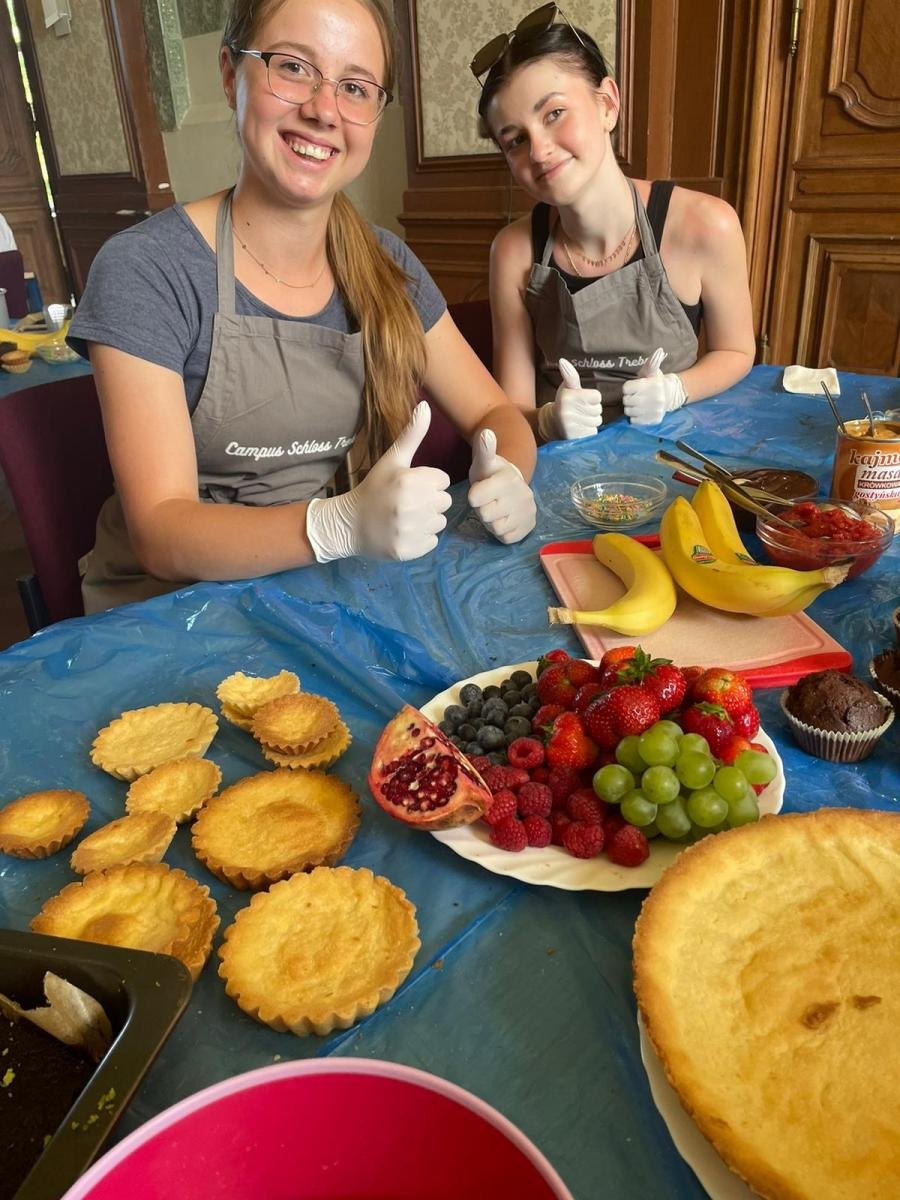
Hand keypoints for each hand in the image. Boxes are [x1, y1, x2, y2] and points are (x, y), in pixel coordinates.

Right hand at [306, 401, 451, 561]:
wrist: (349, 524)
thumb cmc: (374, 488)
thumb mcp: (392, 459)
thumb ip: (412, 434)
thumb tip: (426, 405)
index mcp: (409, 481)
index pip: (443, 481)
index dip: (428, 482)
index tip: (410, 486)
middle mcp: (410, 506)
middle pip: (445, 502)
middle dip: (430, 501)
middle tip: (408, 502)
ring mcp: (409, 531)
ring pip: (440, 522)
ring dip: (427, 520)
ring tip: (405, 517)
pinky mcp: (408, 551)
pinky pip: (432, 541)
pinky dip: (421, 539)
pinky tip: (404, 532)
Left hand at [467, 429, 536, 543]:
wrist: (510, 486)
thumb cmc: (491, 475)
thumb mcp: (484, 462)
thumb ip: (484, 450)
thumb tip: (486, 433)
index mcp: (509, 478)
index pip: (474, 498)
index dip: (474, 495)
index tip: (482, 488)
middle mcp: (523, 495)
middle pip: (484, 514)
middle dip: (483, 508)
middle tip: (489, 500)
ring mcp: (527, 512)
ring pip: (495, 527)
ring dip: (491, 520)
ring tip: (496, 508)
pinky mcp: (529, 527)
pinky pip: (505, 537)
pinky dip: (502, 530)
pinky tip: (505, 518)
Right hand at [537, 358, 602, 440]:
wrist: (553, 425)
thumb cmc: (565, 403)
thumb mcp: (567, 388)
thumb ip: (570, 375)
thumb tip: (562, 360)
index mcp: (567, 396)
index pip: (597, 396)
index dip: (592, 399)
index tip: (582, 401)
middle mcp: (567, 411)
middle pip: (598, 409)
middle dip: (592, 411)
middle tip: (580, 412)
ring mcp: (570, 426)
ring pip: (596, 421)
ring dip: (591, 421)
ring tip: (580, 420)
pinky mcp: (574, 437)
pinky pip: (593, 432)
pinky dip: (589, 431)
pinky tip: (580, 429)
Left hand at [622, 348, 686, 424]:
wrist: (670, 395)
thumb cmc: (656, 381)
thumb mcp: (653, 371)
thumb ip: (653, 361)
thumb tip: (659, 350)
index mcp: (650, 384)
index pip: (626, 388)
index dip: (628, 388)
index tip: (634, 387)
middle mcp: (653, 398)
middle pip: (626, 401)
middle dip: (629, 398)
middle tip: (635, 396)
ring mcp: (654, 410)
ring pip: (629, 412)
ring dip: (631, 408)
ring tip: (638, 404)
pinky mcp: (653, 420)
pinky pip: (634, 421)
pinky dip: (635, 417)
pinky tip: (641, 411)